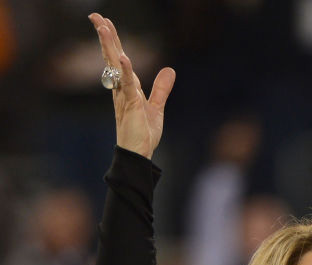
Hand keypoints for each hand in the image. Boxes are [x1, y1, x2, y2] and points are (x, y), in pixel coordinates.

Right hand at [89, 12, 174, 159]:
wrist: (139, 154)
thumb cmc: (143, 134)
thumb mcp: (156, 107)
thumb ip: (161, 88)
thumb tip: (170, 70)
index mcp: (127, 87)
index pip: (119, 59)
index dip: (113, 41)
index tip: (104, 23)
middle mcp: (121, 88)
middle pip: (112, 56)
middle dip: (105, 36)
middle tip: (95, 16)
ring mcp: (124, 95)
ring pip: (115, 65)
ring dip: (109, 45)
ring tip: (102, 26)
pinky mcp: (130, 105)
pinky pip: (127, 84)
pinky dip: (126, 70)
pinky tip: (123, 56)